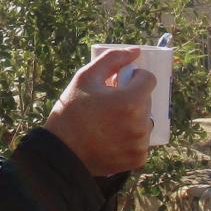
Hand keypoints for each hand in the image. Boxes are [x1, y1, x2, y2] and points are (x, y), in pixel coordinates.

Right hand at [45, 48, 154, 176]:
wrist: (61, 153)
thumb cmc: (71, 112)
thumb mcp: (85, 78)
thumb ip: (112, 59)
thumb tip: (136, 51)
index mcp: (131, 101)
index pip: (148, 79)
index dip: (133, 78)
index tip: (117, 85)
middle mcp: (140, 124)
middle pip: (147, 101)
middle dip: (132, 98)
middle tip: (108, 105)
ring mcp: (140, 144)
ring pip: (144, 121)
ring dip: (133, 119)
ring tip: (108, 124)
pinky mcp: (137, 159)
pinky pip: (141, 141)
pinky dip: (130, 138)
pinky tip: (111, 139)